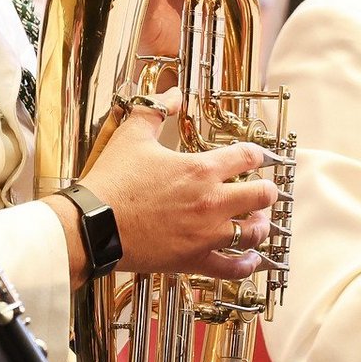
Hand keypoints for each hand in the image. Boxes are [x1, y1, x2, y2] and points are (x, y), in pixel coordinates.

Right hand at [75, 88, 277, 281]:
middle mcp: (211, 202)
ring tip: (258, 221)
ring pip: (253, 232)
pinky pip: (232, 268)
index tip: (259, 157)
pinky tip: (250, 259)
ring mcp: (205, 235)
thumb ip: (155, 109)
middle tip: (264, 190)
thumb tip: (172, 94)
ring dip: (260, 225)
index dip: (258, 155)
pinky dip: (246, 264)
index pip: (247, 157)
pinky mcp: (193, 260)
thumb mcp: (133, 135)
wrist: (93, 225)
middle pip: (261, 196)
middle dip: (267, 191)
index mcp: (200, 170)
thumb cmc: (112, 183)